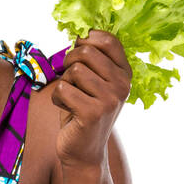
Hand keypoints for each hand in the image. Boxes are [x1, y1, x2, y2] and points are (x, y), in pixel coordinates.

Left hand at [50, 31, 131, 170]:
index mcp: (125, 73)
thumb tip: (78, 32)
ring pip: (73, 71)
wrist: (83, 151)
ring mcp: (110, 99)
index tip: (76, 53)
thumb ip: (92, 59)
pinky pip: (63, 89)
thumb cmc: (82, 111)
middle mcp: (123, 84)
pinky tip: (67, 110)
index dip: (85, 40)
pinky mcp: (93, 112)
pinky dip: (57, 99)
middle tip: (70, 81)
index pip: (107, 39)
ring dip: (63, 84)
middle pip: (85, 52)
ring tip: (71, 99)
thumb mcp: (93, 82)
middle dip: (68, 63)